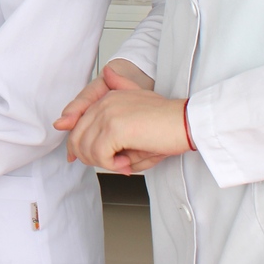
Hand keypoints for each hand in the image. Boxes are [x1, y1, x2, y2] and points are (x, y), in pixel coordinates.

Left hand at [68, 67, 190, 174]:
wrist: (187, 122)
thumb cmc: (166, 127)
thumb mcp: (136, 127)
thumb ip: (111, 133)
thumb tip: (95, 153)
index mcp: (108, 98)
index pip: (78, 123)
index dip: (76, 145)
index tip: (81, 159)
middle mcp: (104, 102)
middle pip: (76, 136)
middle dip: (89, 157)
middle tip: (112, 165)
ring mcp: (107, 113)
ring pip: (85, 147)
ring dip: (102, 163)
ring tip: (123, 164)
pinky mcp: (114, 127)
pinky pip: (99, 154)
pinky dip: (111, 166)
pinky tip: (126, 164)